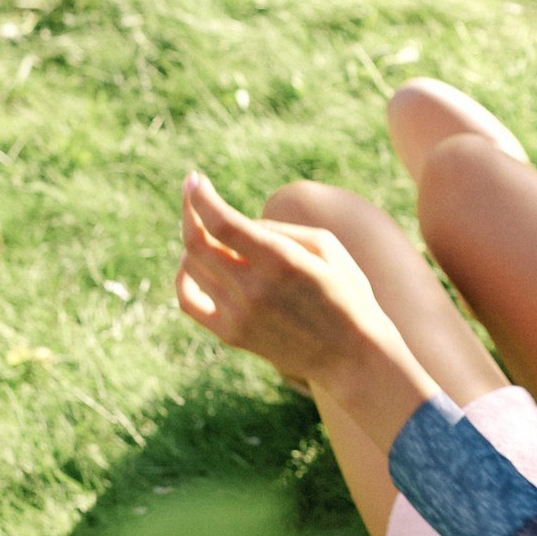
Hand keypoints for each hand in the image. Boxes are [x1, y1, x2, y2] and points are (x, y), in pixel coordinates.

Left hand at [176, 172, 413, 410]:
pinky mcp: (231, 335)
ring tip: (207, 232)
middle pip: (197, 243)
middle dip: (190, 212)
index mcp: (283, 262)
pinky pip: (188, 300)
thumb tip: (236, 225)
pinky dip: (183, 277)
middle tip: (192, 196)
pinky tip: (191, 264)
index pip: (223, 223)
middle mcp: (255, 290)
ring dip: (192, 241)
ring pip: (191, 267)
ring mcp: (239, 315)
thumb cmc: (346, 293)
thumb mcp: (328, 247)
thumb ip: (279, 230)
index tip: (194, 179)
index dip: (201, 198)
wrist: (352, 356)